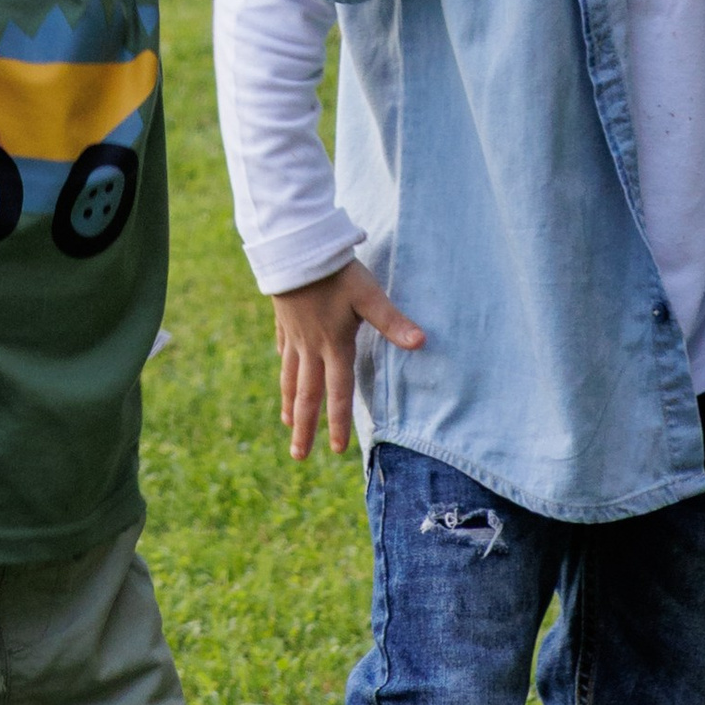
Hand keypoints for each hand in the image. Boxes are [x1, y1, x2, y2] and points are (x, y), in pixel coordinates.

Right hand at [273, 257, 425, 459]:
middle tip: (298, 456)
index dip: (337, 422)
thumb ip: (392, 321)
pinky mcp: (284, 320)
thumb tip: (422, 342)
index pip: (337, 392)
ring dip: (288, 404)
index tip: (336, 450)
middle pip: (306, 394)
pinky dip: (283, 368)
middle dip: (304, 427)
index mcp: (333, 346)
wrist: (294, 247)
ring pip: (289, 376)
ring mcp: (294, 335)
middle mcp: (311, 347)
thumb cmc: (335, 272)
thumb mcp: (368, 295)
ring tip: (286, 425)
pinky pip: (283, 351)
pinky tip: (282, 375)